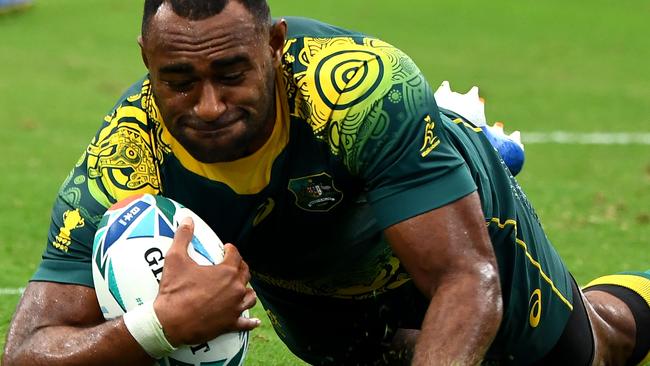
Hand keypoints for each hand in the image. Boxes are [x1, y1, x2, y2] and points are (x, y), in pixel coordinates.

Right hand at [153, 217, 259, 345]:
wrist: (169, 323)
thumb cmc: (174, 291)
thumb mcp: (175, 259)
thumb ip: (182, 237)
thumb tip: (188, 220)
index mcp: (226, 272)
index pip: (236, 255)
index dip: (231, 250)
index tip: (227, 248)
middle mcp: (235, 289)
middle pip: (245, 274)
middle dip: (240, 267)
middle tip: (233, 265)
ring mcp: (235, 307)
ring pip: (249, 296)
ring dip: (247, 291)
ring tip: (243, 288)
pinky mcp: (230, 324)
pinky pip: (246, 323)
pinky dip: (251, 322)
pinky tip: (255, 322)